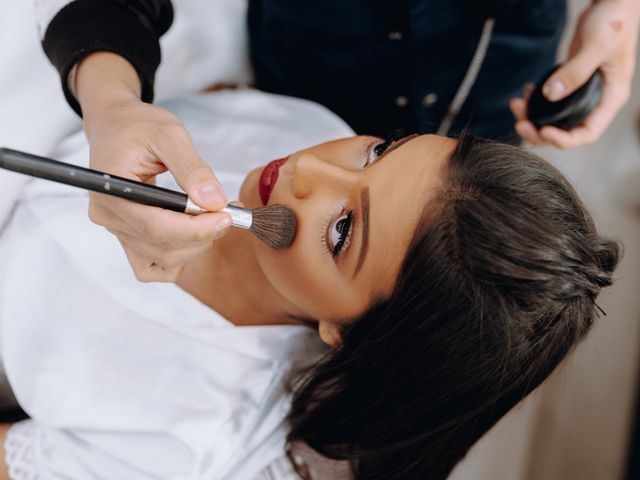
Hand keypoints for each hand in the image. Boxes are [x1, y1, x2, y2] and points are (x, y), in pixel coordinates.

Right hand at [77, 53, 229, 281]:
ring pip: (162, 259)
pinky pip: (152, 266)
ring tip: (216, 215)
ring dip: (196, 244)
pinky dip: (178, 257)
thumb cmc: (138, 125)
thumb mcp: (170, 135)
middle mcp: (108, 216)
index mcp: (112, 190)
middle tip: (229, 211)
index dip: (196, 229)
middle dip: (202, 235)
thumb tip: (214, 200)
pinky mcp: (126, 235)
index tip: (227, 217)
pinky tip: (194, 234)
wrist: (117, 125)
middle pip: (162, 246)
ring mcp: (116, 229)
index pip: (156, 227)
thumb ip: (193, 168)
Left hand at [510, 0, 638, 147]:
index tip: (542, 131)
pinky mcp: (572, 82)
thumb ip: (575, 72)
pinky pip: (552, 101)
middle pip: (567, 130)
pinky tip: (525, 92)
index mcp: (610, 98)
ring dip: (534, 116)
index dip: (564, 139)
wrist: (614, 2)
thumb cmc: (615, 20)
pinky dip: (536, 101)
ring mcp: (584, 93)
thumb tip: (550, 94)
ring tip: (516, 105)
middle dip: (540, 131)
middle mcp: (597, 100)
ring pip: (556, 117)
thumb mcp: (596, 46)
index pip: (587, 133)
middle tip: (519, 123)